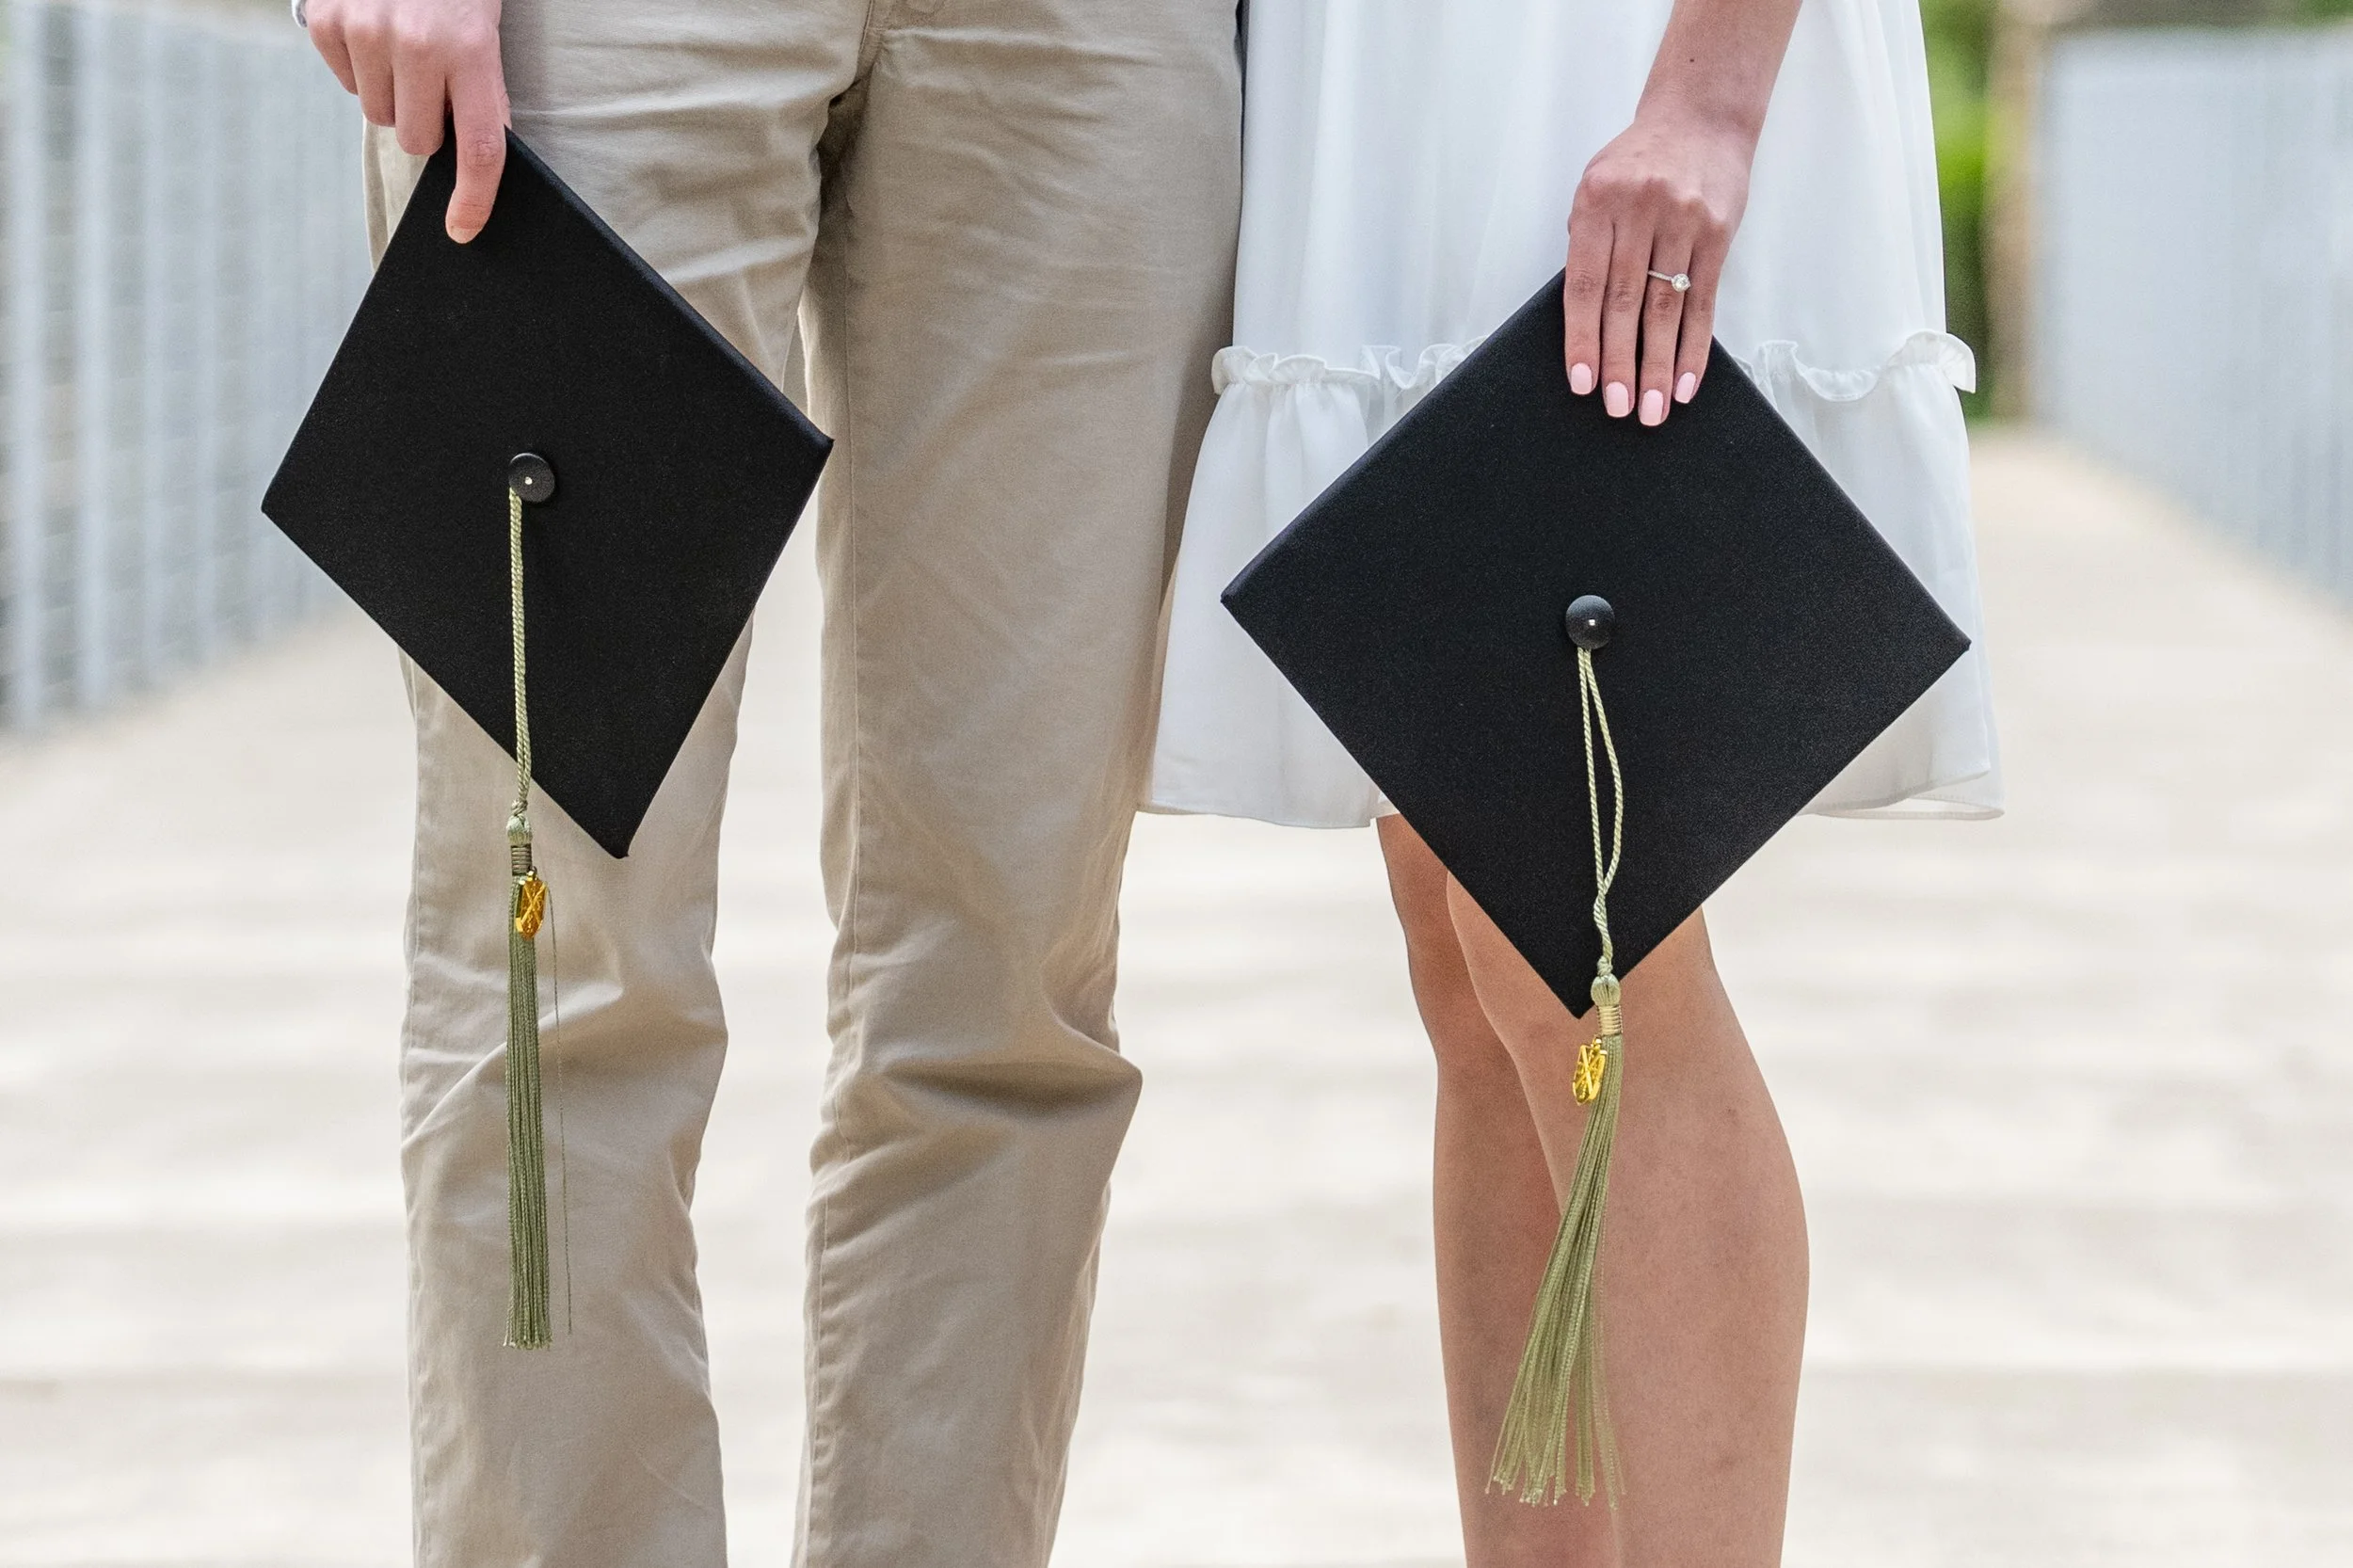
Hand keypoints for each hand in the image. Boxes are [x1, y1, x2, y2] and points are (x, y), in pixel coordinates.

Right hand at [305, 0, 508, 242]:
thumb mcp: (485, 28)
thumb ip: (482, 92)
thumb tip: (474, 162)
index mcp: (470, 50)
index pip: (479, 147)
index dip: (474, 198)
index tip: (463, 229)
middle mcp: (415, 43)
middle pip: (417, 139)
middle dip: (426, 122)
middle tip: (434, 81)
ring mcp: (364, 29)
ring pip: (377, 114)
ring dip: (392, 93)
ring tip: (404, 47)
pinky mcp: (325, 18)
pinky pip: (344, 81)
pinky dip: (359, 65)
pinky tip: (374, 30)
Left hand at [1561, 110, 1756, 425]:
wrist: (1701, 117)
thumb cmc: (1638, 160)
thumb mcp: (1596, 184)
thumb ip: (1586, 241)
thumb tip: (1583, 316)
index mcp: (1598, 201)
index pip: (1584, 284)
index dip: (1582, 338)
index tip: (1582, 382)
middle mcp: (1641, 209)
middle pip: (1625, 302)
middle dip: (1620, 362)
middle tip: (1619, 408)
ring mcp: (1683, 221)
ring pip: (1666, 308)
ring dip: (1658, 365)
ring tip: (1652, 409)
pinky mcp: (1718, 233)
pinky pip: (1703, 301)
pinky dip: (1693, 347)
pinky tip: (1686, 381)